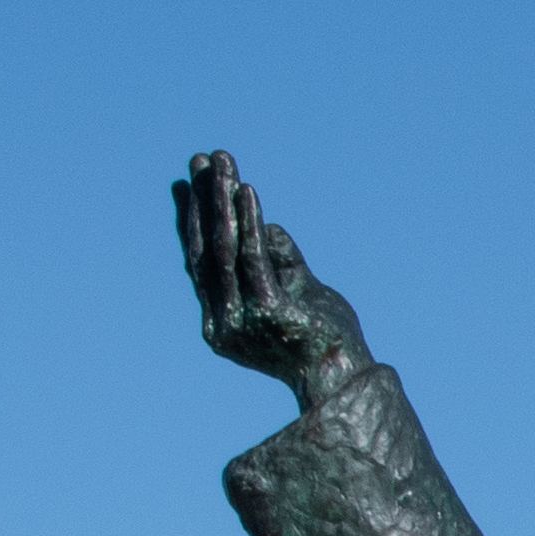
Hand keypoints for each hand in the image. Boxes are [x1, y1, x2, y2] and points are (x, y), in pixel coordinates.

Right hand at [174, 149, 371, 399]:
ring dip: (222, 200)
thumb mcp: (296, 289)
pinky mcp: (269, 310)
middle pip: (207, 249)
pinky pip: (255, 257)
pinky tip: (247, 190)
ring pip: (226, 247)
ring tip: (222, 161)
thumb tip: (266, 224)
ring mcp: (243, 318)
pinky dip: (250, 221)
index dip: (192, 220)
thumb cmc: (322, 337)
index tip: (187, 183)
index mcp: (220, 323)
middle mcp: (223, 322)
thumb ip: (279, 258)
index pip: (200, 262)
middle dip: (203, 200)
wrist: (346, 376)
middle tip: (200, 159)